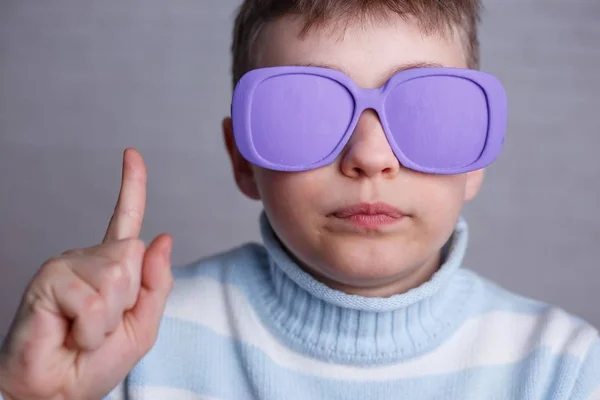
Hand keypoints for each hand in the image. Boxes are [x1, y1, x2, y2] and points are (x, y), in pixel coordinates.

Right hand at [0, 148, 172, 399]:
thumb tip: (163, 236)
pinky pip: (93, 299)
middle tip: (102, 325)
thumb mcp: (142, 325)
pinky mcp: (50, 280)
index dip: (132, 186)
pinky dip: (91, 328)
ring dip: (109, 317)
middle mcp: (89, 258)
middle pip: (134, 254)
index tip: (132, 154)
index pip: (126, 219)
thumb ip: (157, 283)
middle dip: (129, 299)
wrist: (58, 391)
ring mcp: (67, 266)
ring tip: (85, 330)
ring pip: (117, 276)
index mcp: (112, 267)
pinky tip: (70, 333)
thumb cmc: (95, 361)